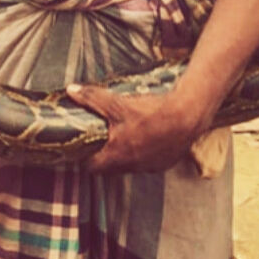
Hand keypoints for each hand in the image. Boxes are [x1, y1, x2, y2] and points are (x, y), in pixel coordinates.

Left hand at [66, 84, 215, 174]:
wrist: (188, 116)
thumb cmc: (151, 113)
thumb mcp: (118, 104)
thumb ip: (92, 99)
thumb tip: (71, 90)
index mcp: (117, 155)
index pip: (91, 167)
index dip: (83, 159)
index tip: (80, 150)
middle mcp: (132, 166)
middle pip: (110, 167)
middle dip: (103, 156)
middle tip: (99, 141)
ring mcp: (150, 167)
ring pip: (130, 165)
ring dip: (125, 154)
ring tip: (123, 137)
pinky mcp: (165, 163)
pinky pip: (149, 162)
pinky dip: (144, 153)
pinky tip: (146, 138)